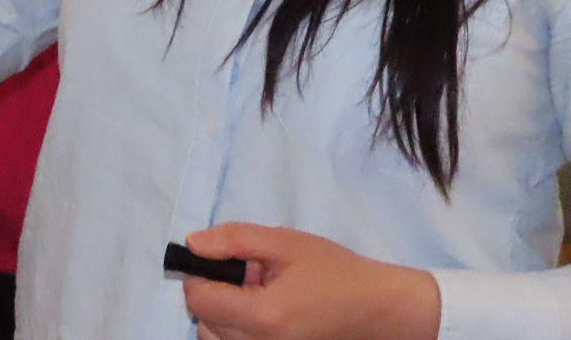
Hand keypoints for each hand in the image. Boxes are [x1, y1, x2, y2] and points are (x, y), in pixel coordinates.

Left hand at [182, 223, 440, 339]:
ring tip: (258, 294)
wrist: (378, 310)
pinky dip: (238, 330)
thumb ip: (235, 239)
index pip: (198, 300)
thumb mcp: (286, 243)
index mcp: (264, 317)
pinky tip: (263, 312)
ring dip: (223, 314)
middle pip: (203, 323)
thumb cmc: (336, 272)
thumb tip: (192, 244)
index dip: (199, 275)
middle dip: (214, 293)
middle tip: (247, 274)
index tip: (219, 259)